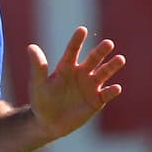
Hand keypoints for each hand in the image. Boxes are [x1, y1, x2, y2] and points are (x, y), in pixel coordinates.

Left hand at [28, 26, 124, 140]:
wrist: (48, 122)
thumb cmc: (41, 100)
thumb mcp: (38, 83)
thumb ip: (38, 67)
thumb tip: (31, 47)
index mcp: (66, 67)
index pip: (73, 50)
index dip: (77, 40)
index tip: (82, 29)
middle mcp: (81, 73)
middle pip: (93, 59)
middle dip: (100, 51)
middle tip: (108, 43)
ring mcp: (90, 86)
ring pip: (104, 73)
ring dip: (112, 66)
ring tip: (120, 59)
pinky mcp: (96, 101)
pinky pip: (106, 94)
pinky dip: (111, 91)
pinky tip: (116, 87)